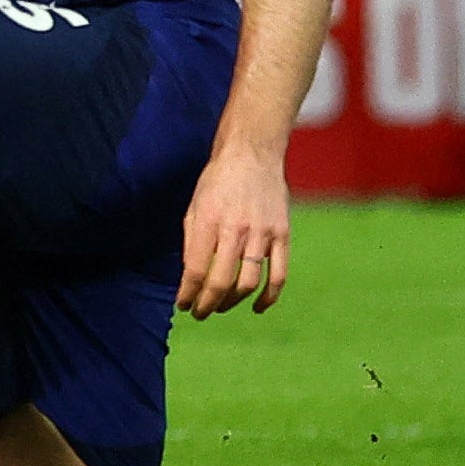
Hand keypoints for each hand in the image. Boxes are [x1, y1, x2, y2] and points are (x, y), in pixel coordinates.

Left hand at [176, 143, 287, 317]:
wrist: (252, 153)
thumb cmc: (218, 180)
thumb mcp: (194, 205)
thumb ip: (191, 241)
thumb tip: (189, 277)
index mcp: (209, 220)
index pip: (195, 269)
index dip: (187, 293)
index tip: (182, 304)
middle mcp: (236, 228)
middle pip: (221, 281)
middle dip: (207, 304)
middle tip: (199, 312)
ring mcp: (262, 232)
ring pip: (249, 283)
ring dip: (232, 303)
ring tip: (221, 307)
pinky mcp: (282, 234)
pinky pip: (278, 275)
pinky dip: (268, 297)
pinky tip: (256, 307)